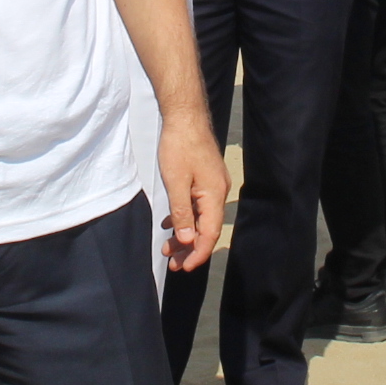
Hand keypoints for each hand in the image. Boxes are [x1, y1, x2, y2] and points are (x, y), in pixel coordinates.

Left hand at [155, 110, 229, 272]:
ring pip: (201, 219)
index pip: (209, 233)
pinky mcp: (205, 179)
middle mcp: (218, 193)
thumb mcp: (175, 182)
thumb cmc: (179, 146)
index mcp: (214, 195)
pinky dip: (184, 218)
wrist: (185, 116)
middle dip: (189, 249)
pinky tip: (169, 224)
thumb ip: (182, 213)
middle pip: (206, 229)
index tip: (184, 268)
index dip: (197, 253)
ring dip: (185, 235)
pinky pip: (197, 206)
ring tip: (167, 248)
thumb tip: (187, 241)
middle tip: (172, 264)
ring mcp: (213, 186)